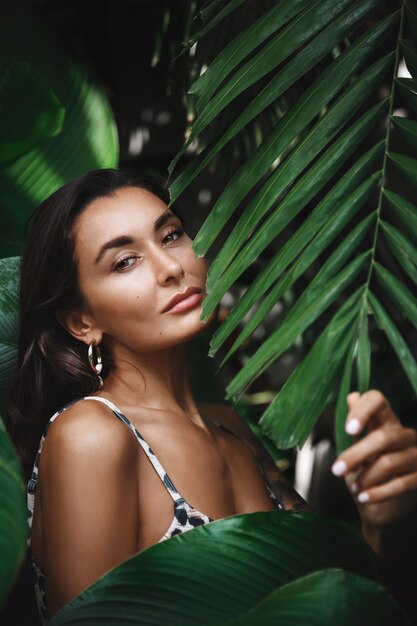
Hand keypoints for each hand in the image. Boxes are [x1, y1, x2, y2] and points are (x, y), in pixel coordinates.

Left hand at [331, 390, 416, 529]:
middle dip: (356, 455)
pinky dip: (378, 493)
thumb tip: (352, 395)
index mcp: (385, 420)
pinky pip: (401, 484)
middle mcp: (404, 434)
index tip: (349, 430)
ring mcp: (415, 455)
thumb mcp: (357, 446)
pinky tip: (363, 498)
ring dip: (366, 478)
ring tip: (352, 488)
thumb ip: (356, 423)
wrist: (382, 506)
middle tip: (336, 470)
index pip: (377, 400)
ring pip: (389, 462)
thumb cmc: (367, 468)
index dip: (363, 411)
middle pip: (382, 437)